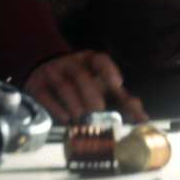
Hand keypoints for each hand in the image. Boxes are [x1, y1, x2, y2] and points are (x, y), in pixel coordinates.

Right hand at [25, 50, 148, 124]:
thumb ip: (120, 99)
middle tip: (99, 112)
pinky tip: (65, 119)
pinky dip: (56, 108)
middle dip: (90, 95)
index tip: (117, 84)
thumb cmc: (81, 82)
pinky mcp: (37, 86)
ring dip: (74, 104)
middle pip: (81, 76)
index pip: (100, 60)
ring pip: (63, 86)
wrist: (44, 70)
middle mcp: (70, 63)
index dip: (109, 70)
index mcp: (89, 60)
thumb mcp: (100, 84)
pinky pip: (45, 95)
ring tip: (83, 120)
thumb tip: (143, 118)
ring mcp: (52, 73)